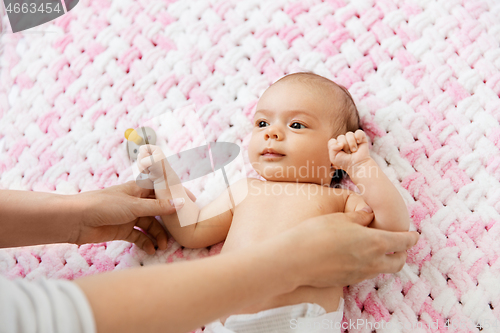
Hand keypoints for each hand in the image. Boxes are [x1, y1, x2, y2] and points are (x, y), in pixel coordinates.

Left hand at [71, 181, 195, 254]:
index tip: (192, 202)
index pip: (162, 190)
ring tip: (164, 245)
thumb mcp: (134, 205)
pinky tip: (152, 249)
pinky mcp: (123, 230)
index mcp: (138, 189)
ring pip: (150, 226)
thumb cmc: (104, 205)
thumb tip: (180, 203)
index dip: (176, 195)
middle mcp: (136, 202)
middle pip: (158, 210)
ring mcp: (130, 217)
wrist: (76, 220)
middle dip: (169, 221)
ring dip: (158, 235)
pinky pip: (140, 237)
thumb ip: (158, 207)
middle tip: (181, 230)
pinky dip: (146, 243)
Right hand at [137, 145, 170, 183]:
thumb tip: (140, 163)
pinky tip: (148, 171)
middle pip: (139, 155)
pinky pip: (139, 166)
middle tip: (151, 166)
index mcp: (154, 149)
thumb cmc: (161, 169)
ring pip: (138, 161)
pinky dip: (143, 170)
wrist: (163, 178)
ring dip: (143, 167)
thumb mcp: (153, 161)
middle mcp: (150, 153)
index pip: (142, 148)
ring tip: (150, 169)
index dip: (143, 155)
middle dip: (143, 162)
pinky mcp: (146, 165)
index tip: (150, 159)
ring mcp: (148, 159)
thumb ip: (143, 159)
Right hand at [279, 210, 418, 287]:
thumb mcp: (340, 218)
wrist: (294, 260)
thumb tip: (368, 214)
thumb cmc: (317, 234)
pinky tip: (355, 258)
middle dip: (402, 254)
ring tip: (375, 251)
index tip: (414, 235)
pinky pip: (364, 275)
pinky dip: (367, 267)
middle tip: (398, 246)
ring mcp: (359, 274)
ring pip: (381, 270)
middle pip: (398, 263)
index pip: (403, 242)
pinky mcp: (346, 281)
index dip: (411, 238)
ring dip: (384, 261)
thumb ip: (358, 217)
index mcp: (375, 242)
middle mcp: (372, 262)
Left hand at [328, 129, 369, 172]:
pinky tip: (359, 142)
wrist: (358, 165)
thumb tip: (341, 142)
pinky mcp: (361, 137)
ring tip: (354, 150)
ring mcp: (352, 138)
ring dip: (351, 144)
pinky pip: (359, 132)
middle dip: (345, 147)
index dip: (336, 146)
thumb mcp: (333, 158)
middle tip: (349, 153)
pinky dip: (358, 137)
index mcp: (336, 145)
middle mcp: (344, 140)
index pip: (332, 141)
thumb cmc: (345, 162)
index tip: (340, 153)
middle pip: (340, 137)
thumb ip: (332, 148)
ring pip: (349, 134)